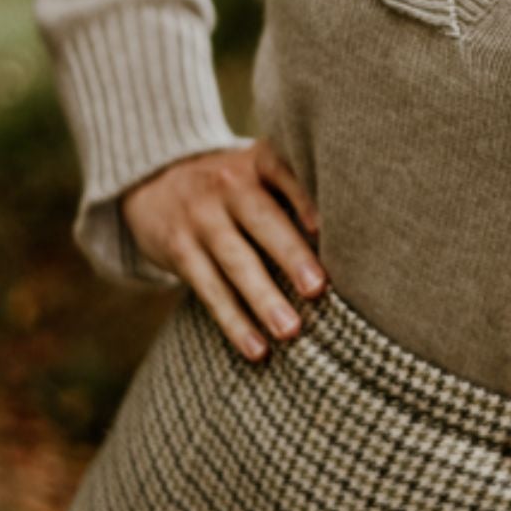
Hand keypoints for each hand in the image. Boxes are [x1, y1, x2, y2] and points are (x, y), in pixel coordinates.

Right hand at [119, 137, 327, 361]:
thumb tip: (357, 238)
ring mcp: (200, 218)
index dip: (304, 197)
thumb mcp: (256, 170)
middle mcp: (227, 185)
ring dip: (263, 299)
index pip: (284, 172)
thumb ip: (295, 191)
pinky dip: (234, 321)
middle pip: (261, 220)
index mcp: (256, 162)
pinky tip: (257, 348)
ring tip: (290, 331)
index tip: (325, 227)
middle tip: (317, 289)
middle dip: (290, 255)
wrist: (154, 180)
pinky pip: (210, 289)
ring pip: (235, 262)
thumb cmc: (232, 184)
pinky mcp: (179, 251)